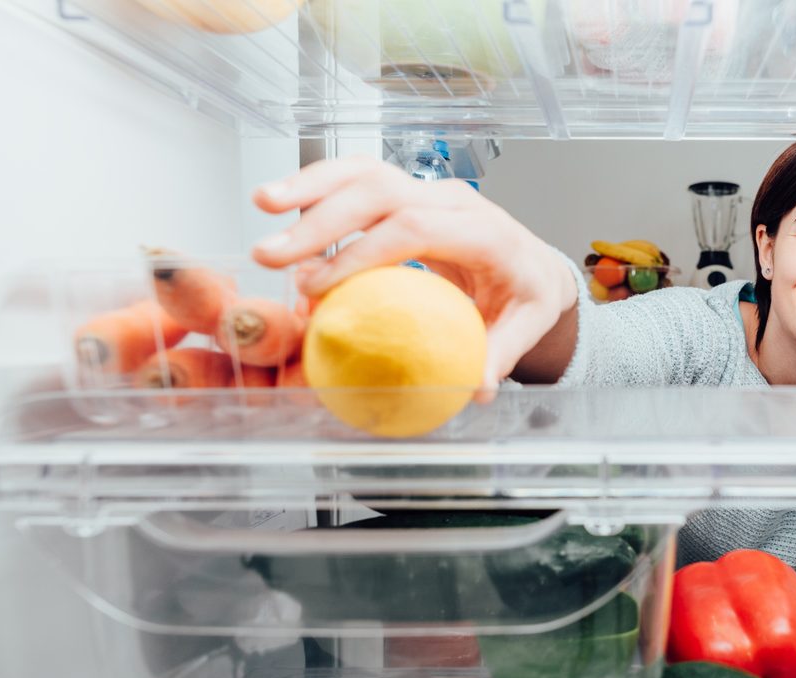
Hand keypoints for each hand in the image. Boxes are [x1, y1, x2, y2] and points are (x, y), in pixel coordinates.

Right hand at [251, 156, 576, 393]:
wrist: (533, 265)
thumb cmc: (526, 295)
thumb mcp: (527, 326)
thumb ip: (501, 354)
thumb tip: (477, 388)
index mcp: (485, 231)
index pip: (416, 228)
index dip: (363, 253)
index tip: (319, 286)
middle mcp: (454, 200)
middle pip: (381, 192)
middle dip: (321, 219)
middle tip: (272, 255)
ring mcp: (428, 190)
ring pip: (365, 172)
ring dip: (310, 185)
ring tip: (262, 203)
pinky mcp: (408, 192)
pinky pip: (359, 178)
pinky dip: (318, 185)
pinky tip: (280, 201)